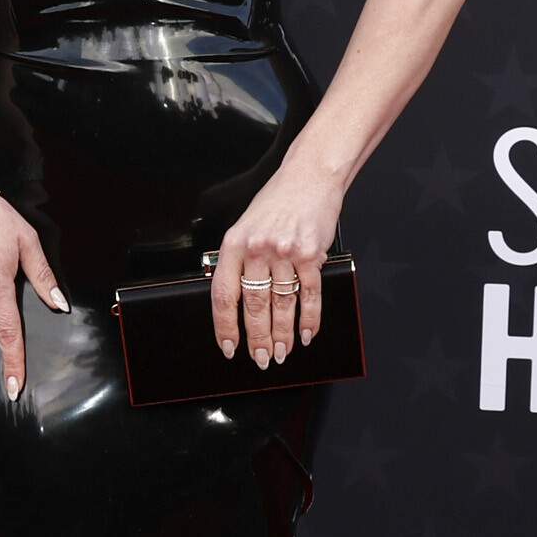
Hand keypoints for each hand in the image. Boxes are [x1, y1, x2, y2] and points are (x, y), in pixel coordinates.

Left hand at [210, 167, 339, 366]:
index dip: (225, 327)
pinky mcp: (311, 255)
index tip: (229, 347)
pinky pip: (309, 295)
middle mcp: (257, 249)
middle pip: (255, 306)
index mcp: (234, 244)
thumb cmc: (276, 201)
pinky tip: (307, 334)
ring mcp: (285, 253)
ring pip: (282, 305)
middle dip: (257, 339)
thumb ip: (238, 260)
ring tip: (281, 352)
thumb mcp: (245, 226)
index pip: (224, 295)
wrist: (309, 177)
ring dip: (282, 335)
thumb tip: (235, 299)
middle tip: (260, 359)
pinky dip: (310, 319)